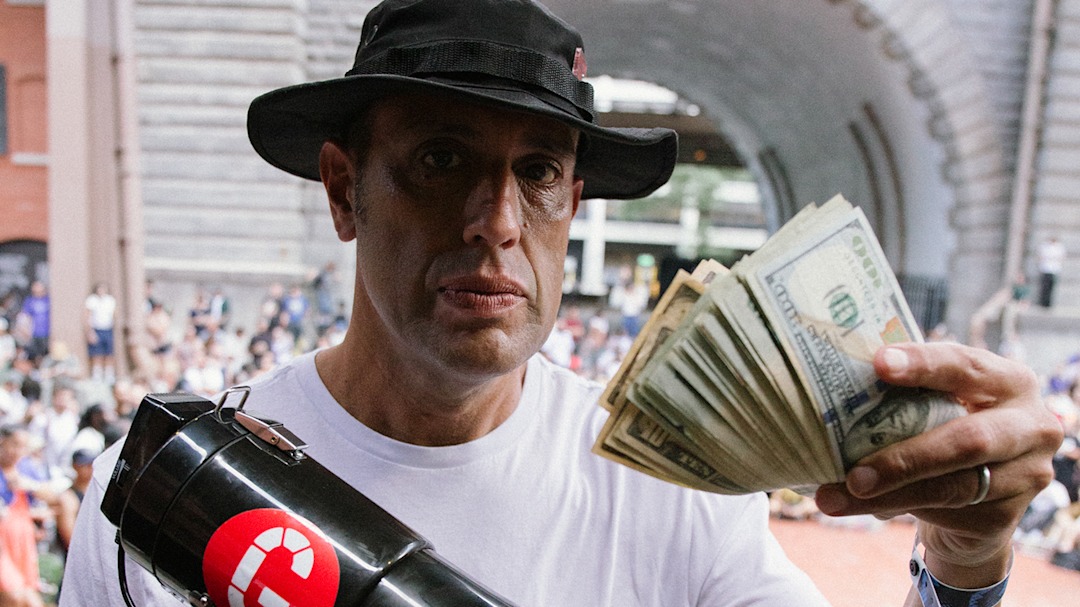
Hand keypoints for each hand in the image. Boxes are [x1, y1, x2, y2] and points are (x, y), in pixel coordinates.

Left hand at [814, 342, 1062, 586]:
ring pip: (951, 487)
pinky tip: (861, 506)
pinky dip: (896, 507)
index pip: (965, 365)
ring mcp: (1026, 475)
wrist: (974, 499)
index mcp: (1007, 380)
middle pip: (969, 440)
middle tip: (852, 473)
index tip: (878, 363)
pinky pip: (944, 513)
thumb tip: (823, 388)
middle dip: (905, 458)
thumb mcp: (933, 405)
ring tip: (836, 496)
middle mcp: (1031, 425)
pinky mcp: (1006, 517)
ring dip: (888, 493)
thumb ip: (903, 395)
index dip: (923, 364)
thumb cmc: (941, 429)